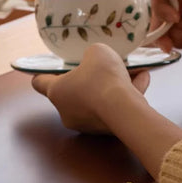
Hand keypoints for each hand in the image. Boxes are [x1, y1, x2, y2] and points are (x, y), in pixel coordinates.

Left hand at [32, 44, 149, 134]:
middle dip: (87, 79)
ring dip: (111, 86)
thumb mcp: (97, 52)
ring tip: (132, 71)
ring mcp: (85, 124)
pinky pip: (113, 109)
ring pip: (97, 100)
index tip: (46, 69)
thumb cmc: (102, 77)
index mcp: (56, 91)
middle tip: (100, 67)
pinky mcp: (104, 130)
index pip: (40, 83)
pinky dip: (125, 95)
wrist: (123, 109)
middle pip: (73, 91)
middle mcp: (66, 111)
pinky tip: (142, 80)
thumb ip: (92, 54)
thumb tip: (95, 61)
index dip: (42, 74)